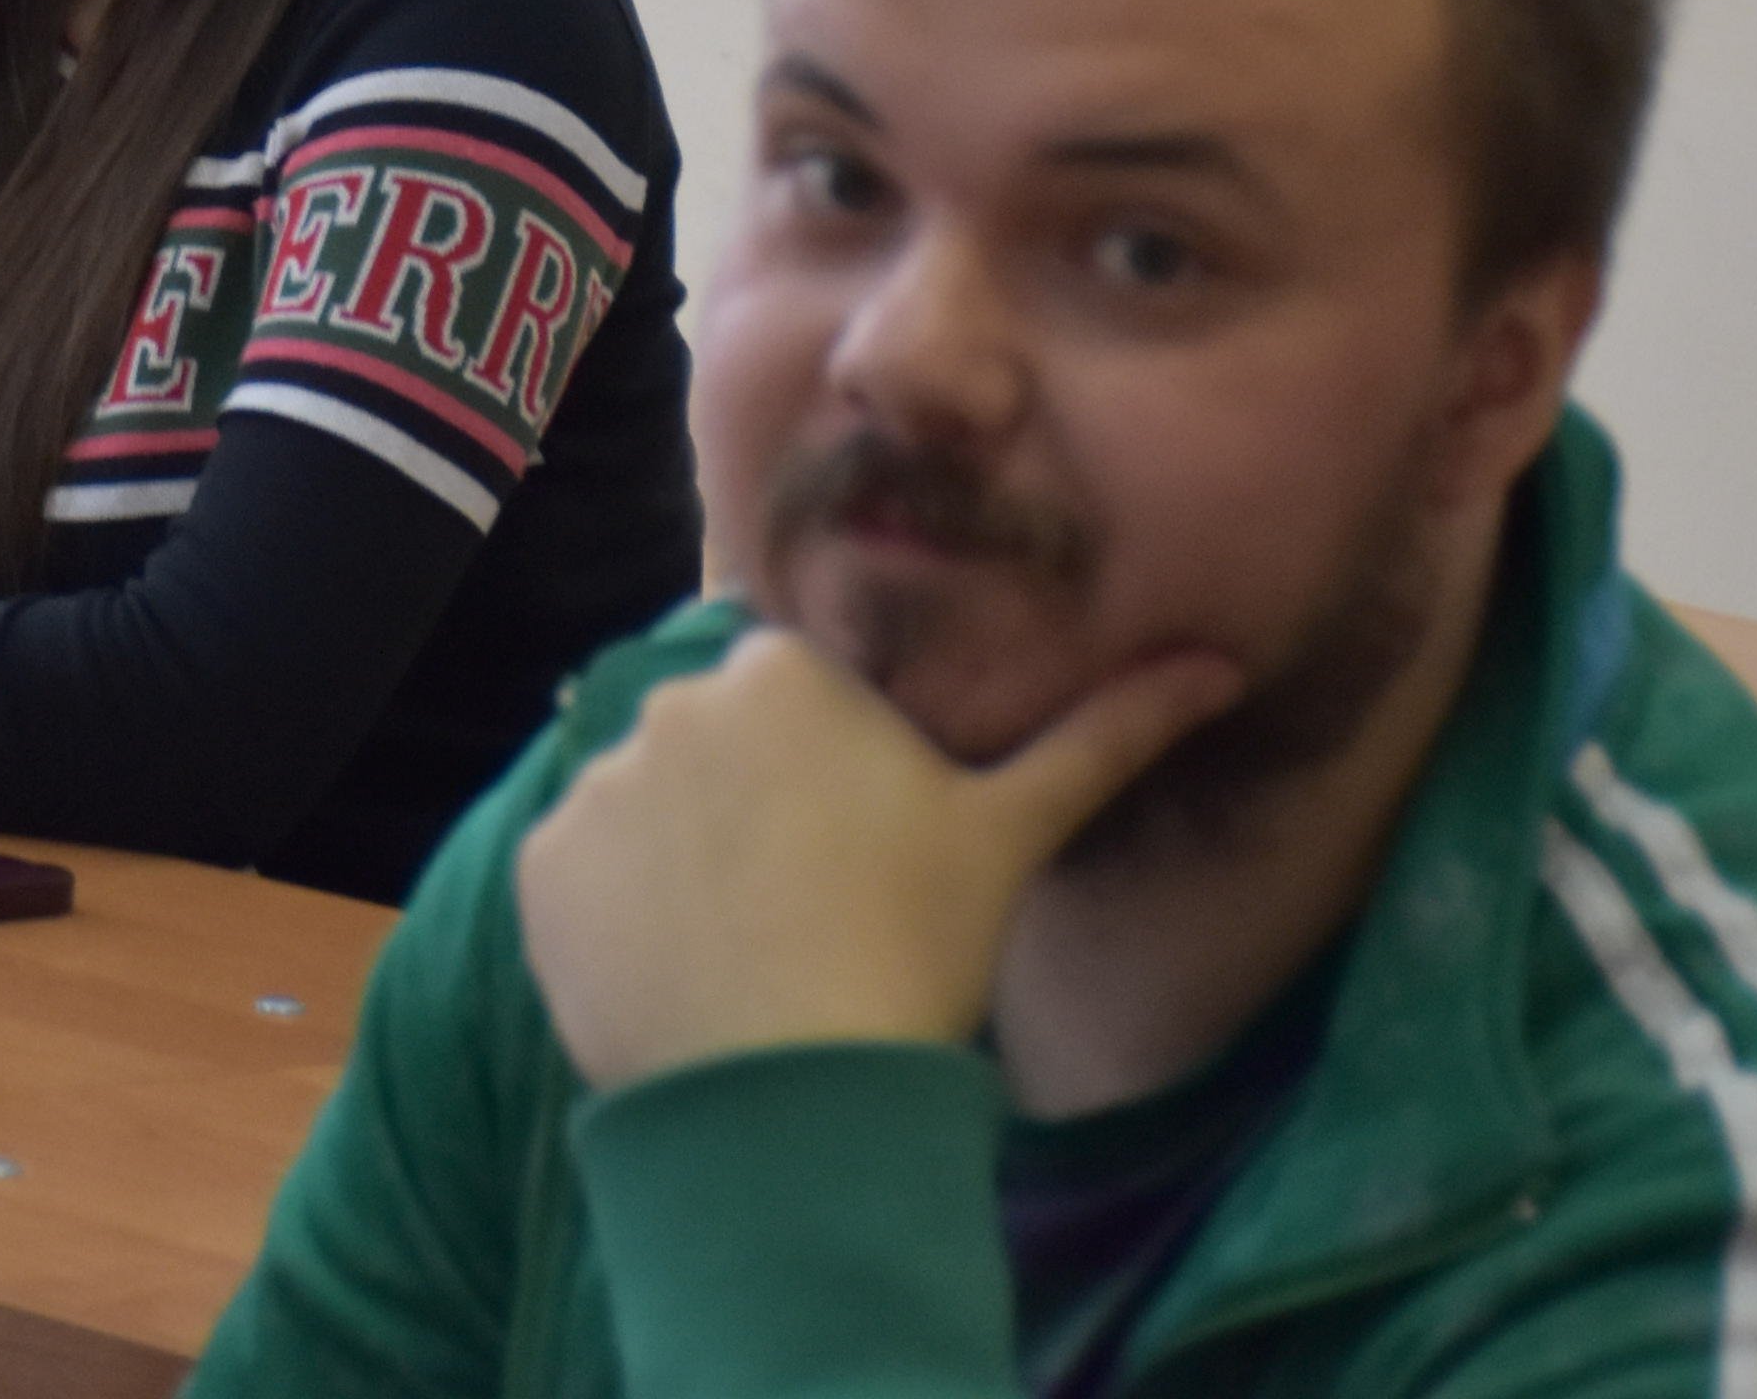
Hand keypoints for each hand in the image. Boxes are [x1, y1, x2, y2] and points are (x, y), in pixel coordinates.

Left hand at [512, 628, 1239, 1092]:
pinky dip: (617, 911)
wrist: (797, 1094)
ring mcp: (595, 785)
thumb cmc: (916, 946)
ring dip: (683, 855)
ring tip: (745, 943)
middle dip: (750, 799)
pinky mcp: (539, 869)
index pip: (793, 691)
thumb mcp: (1014, 831)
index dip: (826, 764)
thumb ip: (1106, 733)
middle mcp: (670, 702)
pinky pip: (581, 871)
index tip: (856, 839)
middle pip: (712, 739)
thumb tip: (1216, 662)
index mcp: (779, 669)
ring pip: (646, 804)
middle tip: (809, 897)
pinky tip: (681, 966)